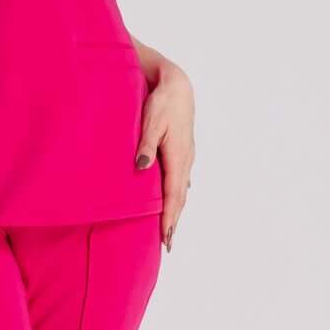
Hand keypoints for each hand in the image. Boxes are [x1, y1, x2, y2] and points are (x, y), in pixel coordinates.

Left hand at [135, 62, 194, 250]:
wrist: (178, 84)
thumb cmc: (162, 102)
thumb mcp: (151, 121)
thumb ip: (146, 145)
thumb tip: (142, 167)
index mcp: (178, 157)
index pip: (174, 195)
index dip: (170, 217)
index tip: (166, 237)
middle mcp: (186, 160)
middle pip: (180, 197)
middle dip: (174, 220)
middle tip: (168, 244)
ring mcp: (187, 156)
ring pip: (181, 189)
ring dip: (177, 209)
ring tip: (170, 227)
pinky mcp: (184, 150)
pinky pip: (181, 179)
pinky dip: (178, 194)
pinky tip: (177, 198)